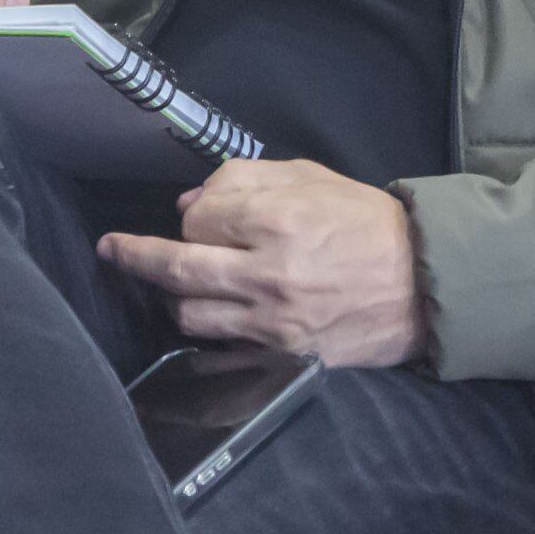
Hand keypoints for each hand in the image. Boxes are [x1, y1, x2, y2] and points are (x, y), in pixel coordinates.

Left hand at [96, 159, 424, 368]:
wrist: (423, 283)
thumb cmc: (368, 224)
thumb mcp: (312, 179)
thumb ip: (247, 181)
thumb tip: (191, 202)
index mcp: (279, 220)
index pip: (199, 218)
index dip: (195, 214)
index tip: (202, 213)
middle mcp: (269, 272)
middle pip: (176, 268)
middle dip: (134, 256)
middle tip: (111, 249)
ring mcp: (273, 320)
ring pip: (189, 313)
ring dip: (171, 297)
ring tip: (170, 286)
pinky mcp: (282, 353)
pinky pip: (220, 346)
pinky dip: (203, 330)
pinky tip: (200, 317)